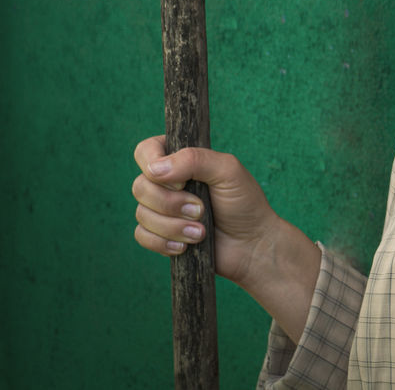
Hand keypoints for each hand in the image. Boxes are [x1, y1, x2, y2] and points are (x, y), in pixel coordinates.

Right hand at [132, 136, 276, 284]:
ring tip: (201, 232)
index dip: (154, 165)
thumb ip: (195, 159)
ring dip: (173, 226)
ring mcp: (163, 209)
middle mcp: (168, 182)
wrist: (251, 244)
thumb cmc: (244, 202)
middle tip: (201, 209)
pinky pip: (142, 235)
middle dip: (171, 203)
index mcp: (182, 160)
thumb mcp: (228, 171)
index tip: (182, 181)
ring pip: (142, 214)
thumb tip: (155, 169)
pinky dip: (164, 242)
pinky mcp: (161, 234)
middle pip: (140, 186)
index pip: (146, 150)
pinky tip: (186, 245)